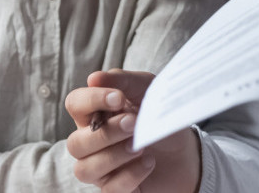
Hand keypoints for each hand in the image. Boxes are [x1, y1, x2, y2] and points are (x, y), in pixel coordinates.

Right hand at [65, 69, 199, 192]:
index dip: (91, 100)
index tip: (118, 98)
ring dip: (114, 156)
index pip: (74, 104)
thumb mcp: (147, 91)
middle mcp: (90, 142)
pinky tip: (149, 162)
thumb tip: (93, 78)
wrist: (184, 150)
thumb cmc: (157, 117)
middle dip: (105, 134)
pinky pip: (109, 189)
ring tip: (140, 146)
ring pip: (85, 170)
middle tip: (133, 124)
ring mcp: (100, 168)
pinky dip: (130, 175)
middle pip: (75, 143)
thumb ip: (123, 81)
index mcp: (94, 114)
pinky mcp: (115, 188)